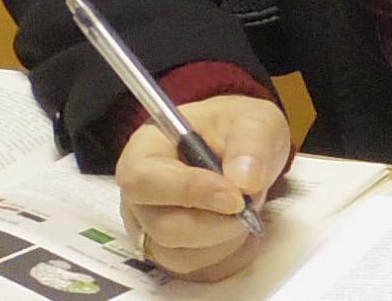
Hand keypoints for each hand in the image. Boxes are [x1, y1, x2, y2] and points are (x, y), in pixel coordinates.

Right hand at [109, 94, 293, 279]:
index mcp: (144, 150)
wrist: (240, 151)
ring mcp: (150, 227)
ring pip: (179, 255)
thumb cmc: (235, 129)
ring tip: (246, 213)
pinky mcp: (170, 251)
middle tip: (249, 204)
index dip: (189, 192)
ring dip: (223, 241)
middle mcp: (139, 195)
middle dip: (216, 223)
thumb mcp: (253, 120)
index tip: (235, 196)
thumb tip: (243, 180)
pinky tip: (242, 233)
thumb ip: (250, 143)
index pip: (144, 180)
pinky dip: (226, 257)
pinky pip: (195, 270)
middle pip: (162, 227)